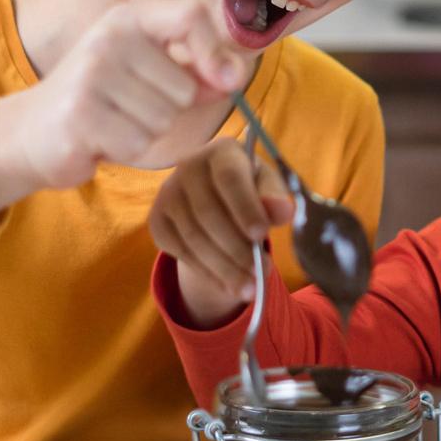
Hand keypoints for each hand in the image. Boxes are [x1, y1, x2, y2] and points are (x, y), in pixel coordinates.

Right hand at [0, 0, 248, 224]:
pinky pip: (137, 143)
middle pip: (183, 88)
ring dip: (145, 133)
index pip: (190, 16)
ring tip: (114, 123)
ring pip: (162, 120)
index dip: (214, 51)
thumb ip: (195, 71)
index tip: (222, 80)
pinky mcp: (80, 114)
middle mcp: (109, 37)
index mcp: (128, 19)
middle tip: (129, 109)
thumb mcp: (148, 74)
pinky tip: (100, 139)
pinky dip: (125, 151)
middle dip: (167, 111)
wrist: (31, 131)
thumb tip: (233, 75)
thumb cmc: (102, 102)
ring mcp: (91, 74)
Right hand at [151, 137, 294, 326]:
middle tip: (262, 273)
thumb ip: (275, 197)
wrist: (219, 198)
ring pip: (194, 238)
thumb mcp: (268, 188)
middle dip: (237, 249)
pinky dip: (206, 272)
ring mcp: (168, 193)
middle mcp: (188, 166)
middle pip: (209, 214)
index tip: (261, 234)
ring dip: (224, 268)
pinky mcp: (157, 220)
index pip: (229, 178)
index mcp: (221, 152)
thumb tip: (282, 211)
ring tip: (250, 288)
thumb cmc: (251, 189)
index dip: (245, 207)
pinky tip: (227, 285)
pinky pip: (180, 251)